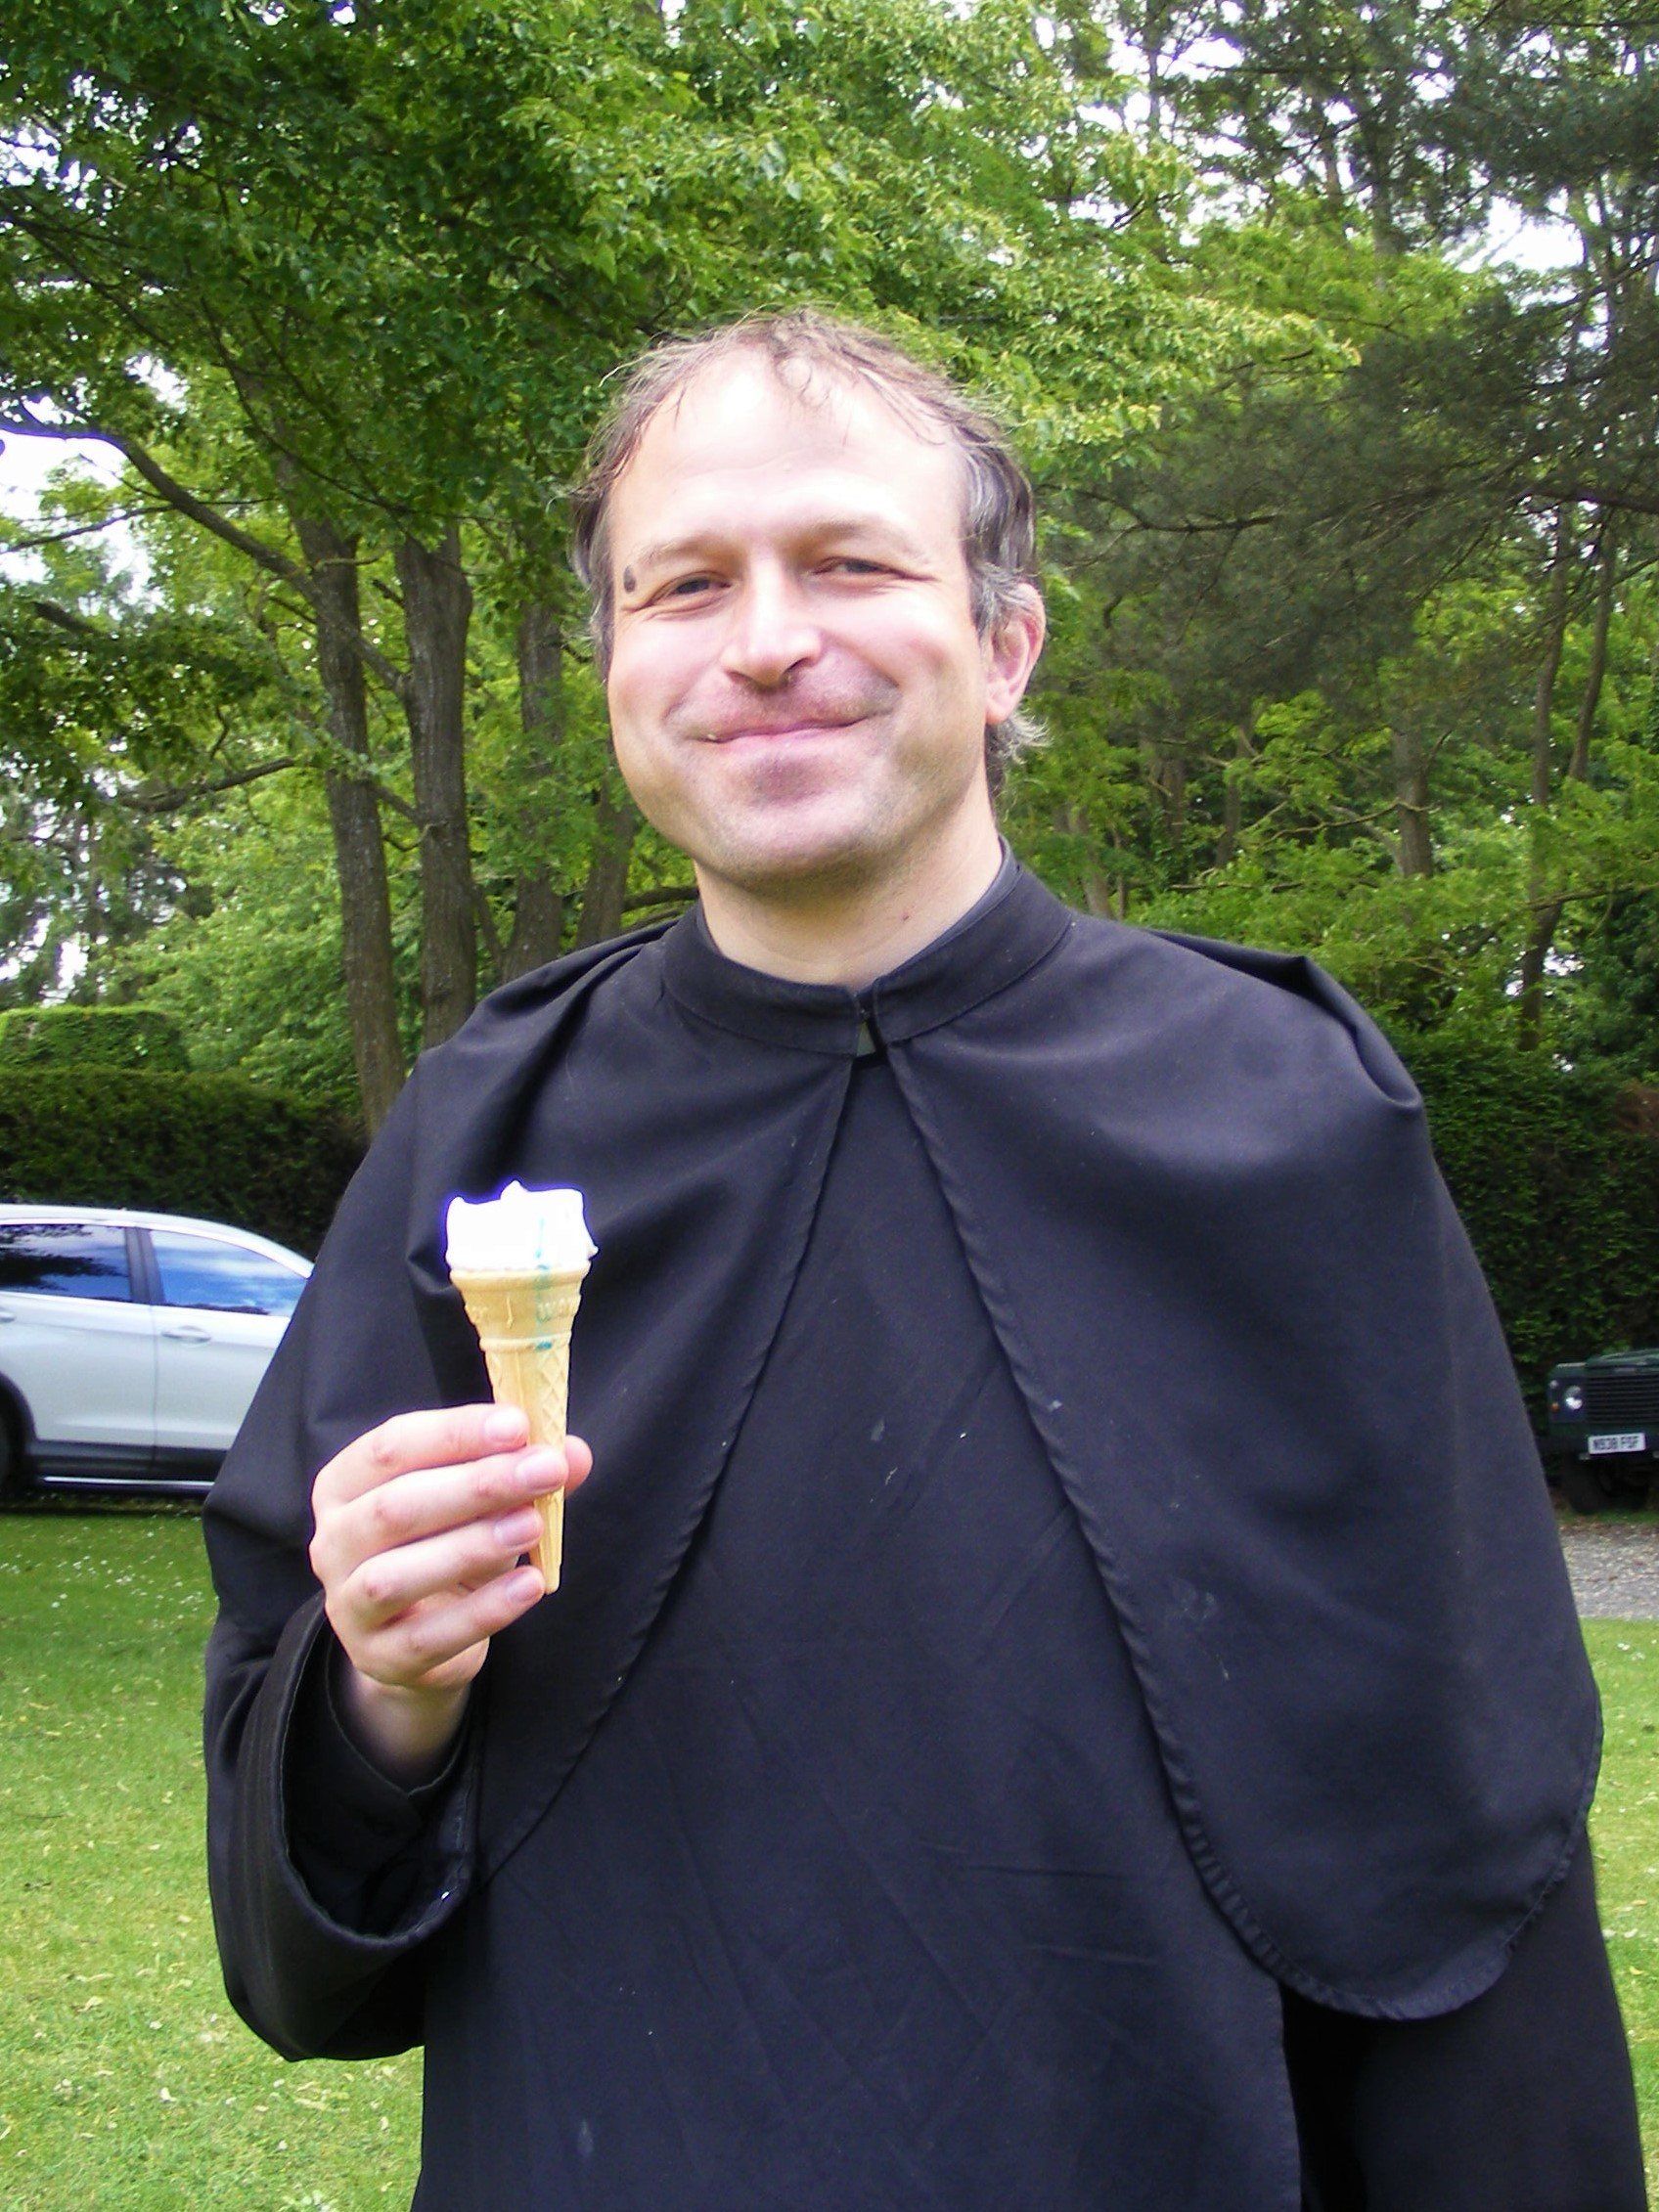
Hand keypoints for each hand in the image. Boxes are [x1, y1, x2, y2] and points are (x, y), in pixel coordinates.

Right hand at [308, 1404, 592, 1782]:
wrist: (423, 1635)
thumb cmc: (445, 1544)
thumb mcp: (481, 1501)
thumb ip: (521, 1472)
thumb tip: (573, 1452)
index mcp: (345, 1484)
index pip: (391, 1446)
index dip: (455, 1433)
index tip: (519, 1425)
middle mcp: (332, 1541)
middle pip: (395, 1507)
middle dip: (477, 1485)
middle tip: (544, 1470)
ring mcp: (347, 1605)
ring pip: (396, 1575)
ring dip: (471, 1546)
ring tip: (533, 1525)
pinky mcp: (379, 1657)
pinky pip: (428, 1637)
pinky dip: (483, 1611)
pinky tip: (531, 1585)